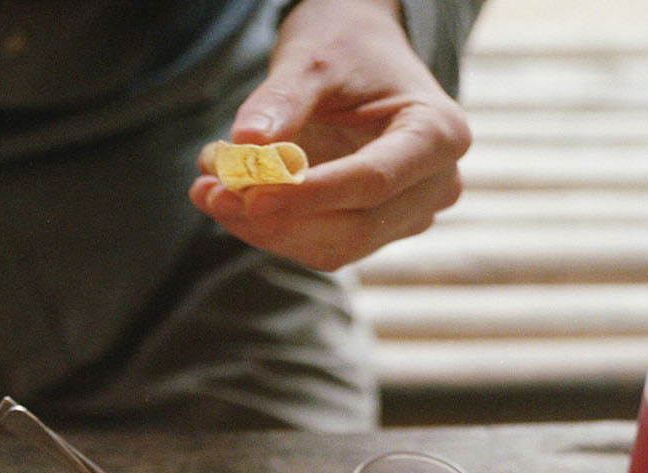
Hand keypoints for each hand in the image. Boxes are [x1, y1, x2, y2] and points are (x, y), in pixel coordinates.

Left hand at [189, 0, 471, 271]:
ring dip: (263, 230)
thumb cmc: (346, 49)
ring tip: (209, 191)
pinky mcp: (373, 232)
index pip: (373, 182)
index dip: (310, 195)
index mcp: (438, 134)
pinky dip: (269, 230)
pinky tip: (228, 202)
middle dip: (277, 219)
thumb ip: (282, 100)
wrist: (360, 57)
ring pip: (332, 248)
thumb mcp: (313, 59)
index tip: (251, 193)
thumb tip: (245, 145)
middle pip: (353, 228)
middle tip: (210, 193)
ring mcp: (406, 216)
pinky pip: (318, 247)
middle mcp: (435, 185)